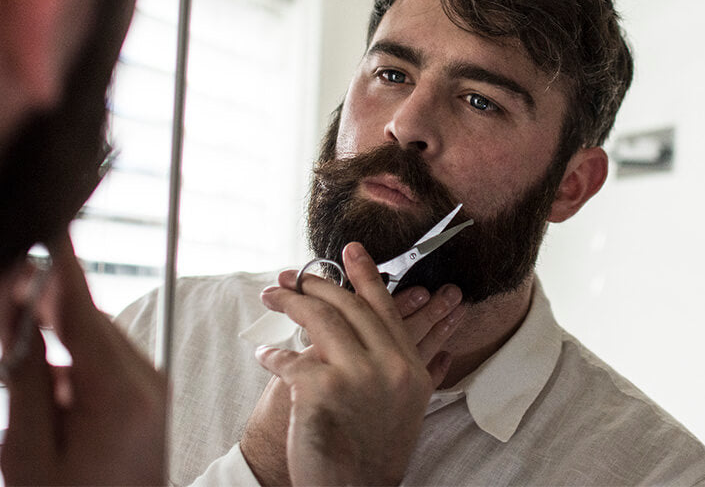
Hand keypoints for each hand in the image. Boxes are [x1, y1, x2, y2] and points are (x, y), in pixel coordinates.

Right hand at [0, 236, 166, 485]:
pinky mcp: (149, 402)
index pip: (83, 308)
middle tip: (2, 293)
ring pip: (97, 340)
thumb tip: (19, 323)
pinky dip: (72, 360)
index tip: (51, 222)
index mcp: (119, 391)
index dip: (63, 261)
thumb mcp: (30, 453)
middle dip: (44, 304)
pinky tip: (36, 370)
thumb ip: (27, 383)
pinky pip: (107, 363)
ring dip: (55, 334)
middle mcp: (145, 382)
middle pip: (89, 320)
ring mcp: (152, 391)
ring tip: (8, 340)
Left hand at [242, 242, 465, 485]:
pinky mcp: (321, 389)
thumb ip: (421, 373)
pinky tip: (266, 356)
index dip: (365, 274)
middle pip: (347, 306)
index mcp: (408, 366)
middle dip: (315, 284)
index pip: (384, 307)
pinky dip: (273, 356)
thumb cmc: (376, 454)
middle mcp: (388, 365)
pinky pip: (290, 358)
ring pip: (318, 318)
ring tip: (272, 298)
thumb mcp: (410, 409)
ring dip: (289, 303)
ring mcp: (355, 375)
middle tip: (293, 277)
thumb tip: (438, 350)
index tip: (350, 250)